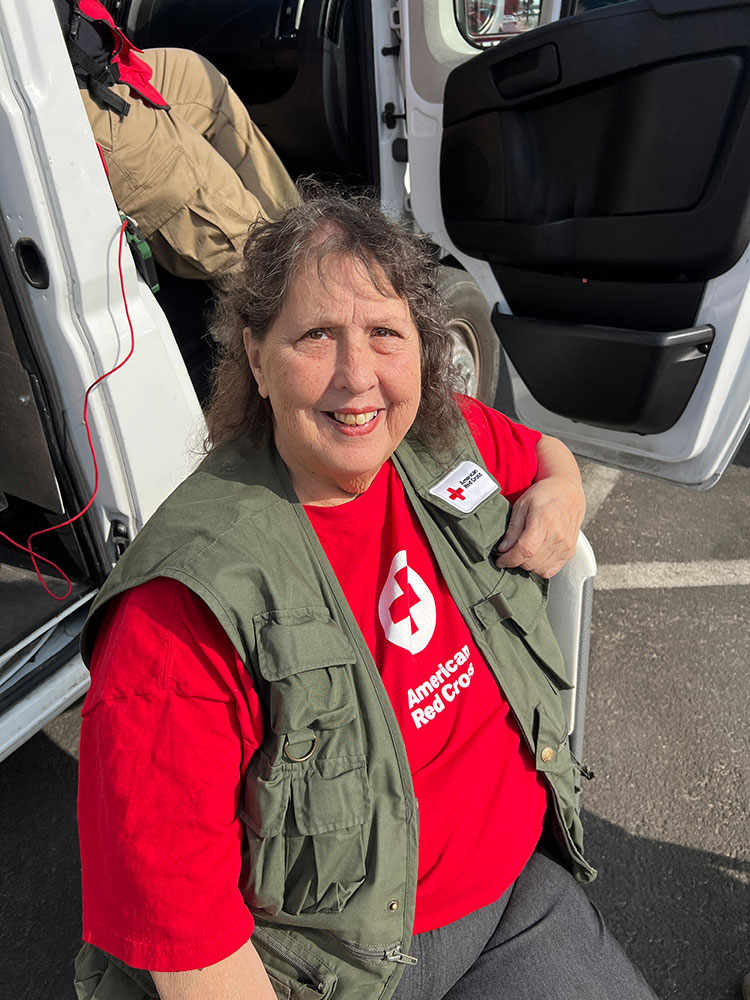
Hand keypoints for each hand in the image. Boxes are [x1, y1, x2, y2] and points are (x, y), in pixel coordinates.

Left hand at [494, 436, 584, 578]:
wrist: (568, 490)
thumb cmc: (544, 495)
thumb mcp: (522, 505)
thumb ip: (513, 529)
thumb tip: (503, 549)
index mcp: (544, 521)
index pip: (525, 550)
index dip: (509, 559)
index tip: (500, 560)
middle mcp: (558, 535)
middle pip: (532, 562)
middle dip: (516, 562)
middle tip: (509, 554)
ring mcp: (566, 545)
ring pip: (541, 569)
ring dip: (527, 566)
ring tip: (522, 554)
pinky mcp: (570, 551)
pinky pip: (552, 570)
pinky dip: (540, 568)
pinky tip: (535, 557)